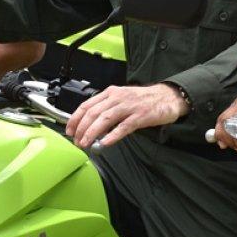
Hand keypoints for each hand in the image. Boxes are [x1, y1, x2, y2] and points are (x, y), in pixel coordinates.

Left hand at [66, 83, 189, 149]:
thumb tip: (90, 125)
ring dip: (92, 132)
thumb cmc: (143, 100)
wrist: (167, 97)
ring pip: (105, 119)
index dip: (75, 119)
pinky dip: (112, 135)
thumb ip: (106, 109)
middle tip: (77, 141)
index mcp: (111, 93)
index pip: (86, 105)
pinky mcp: (140, 116)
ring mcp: (129, 106)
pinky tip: (105, 143)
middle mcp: (117, 98)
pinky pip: (123, 127)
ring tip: (86, 143)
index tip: (69, 130)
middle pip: (93, 113)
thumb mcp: (121, 99)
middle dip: (81, 129)